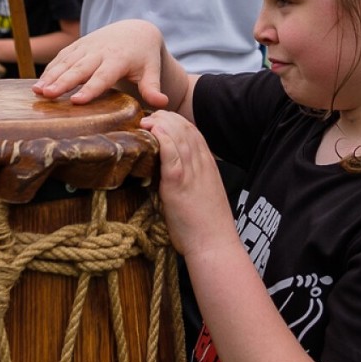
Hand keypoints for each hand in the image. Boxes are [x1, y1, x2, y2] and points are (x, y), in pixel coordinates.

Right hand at [33, 20, 170, 107]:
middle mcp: (99, 52)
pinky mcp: (78, 45)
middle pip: (79, 69)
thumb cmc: (143, 55)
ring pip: (66, 62)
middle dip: (62, 82)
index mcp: (118, 59)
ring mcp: (86, 47)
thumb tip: (162, 103)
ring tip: (38, 92)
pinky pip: (62, 57)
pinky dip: (50, 69)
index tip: (76, 101)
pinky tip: (39, 84)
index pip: (102, 76)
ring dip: (51, 76)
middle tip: (47, 95)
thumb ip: (153, 87)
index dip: (90, 89)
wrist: (134, 29)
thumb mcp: (151, 69)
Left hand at [142, 111, 233, 256]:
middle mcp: (202, 164)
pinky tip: (153, 131)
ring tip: (146, 121)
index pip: (194, 132)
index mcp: (208, 166)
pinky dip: (162, 138)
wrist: (214, 244)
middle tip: (150, 118)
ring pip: (178, 135)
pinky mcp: (178, 182)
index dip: (177, 122)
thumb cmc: (207, 226)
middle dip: (166, 118)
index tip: (162, 121)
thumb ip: (194, 180)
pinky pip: (171, 153)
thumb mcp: (204, 195)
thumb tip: (175, 176)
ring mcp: (191, 172)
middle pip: (185, 128)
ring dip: (161, 123)